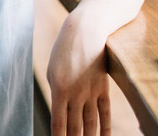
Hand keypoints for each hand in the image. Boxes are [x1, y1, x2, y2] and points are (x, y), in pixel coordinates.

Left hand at [46, 16, 110, 135]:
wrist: (86, 30)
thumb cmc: (64, 50)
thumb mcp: (52, 70)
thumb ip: (56, 92)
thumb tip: (59, 112)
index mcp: (59, 90)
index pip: (58, 124)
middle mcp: (76, 93)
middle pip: (75, 128)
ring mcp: (91, 91)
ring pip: (91, 124)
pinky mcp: (103, 87)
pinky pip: (105, 112)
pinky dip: (105, 128)